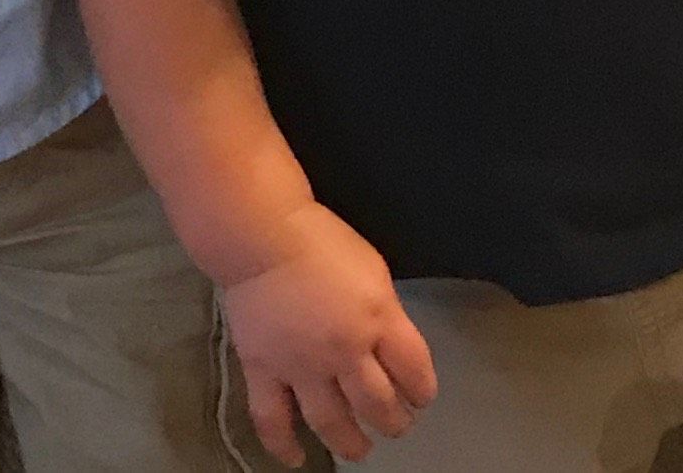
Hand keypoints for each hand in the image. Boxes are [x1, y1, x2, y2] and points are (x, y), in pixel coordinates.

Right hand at [222, 202, 435, 465]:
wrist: (260, 233)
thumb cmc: (321, 240)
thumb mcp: (372, 269)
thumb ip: (384, 313)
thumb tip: (389, 348)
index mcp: (378, 317)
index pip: (415, 372)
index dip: (423, 390)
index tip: (419, 396)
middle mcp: (345, 350)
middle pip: (379, 405)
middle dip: (394, 421)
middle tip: (395, 423)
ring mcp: (302, 365)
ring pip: (333, 423)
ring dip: (352, 442)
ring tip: (360, 447)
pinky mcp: (264, 370)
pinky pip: (274, 419)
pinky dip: (284, 446)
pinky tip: (297, 459)